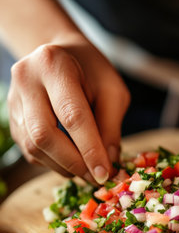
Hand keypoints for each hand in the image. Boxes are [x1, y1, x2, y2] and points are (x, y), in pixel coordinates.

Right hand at [8, 33, 129, 183]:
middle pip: (44, 135)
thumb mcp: (113, 91)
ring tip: (87, 170)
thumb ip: (111, 126)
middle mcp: (26, 81)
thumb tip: (108, 163)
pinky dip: (53, 163)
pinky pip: (30, 151)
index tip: (105, 173)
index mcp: (54, 65)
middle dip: (74, 163)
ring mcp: (14, 101)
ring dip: (63, 166)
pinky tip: (71, 161)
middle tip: (96, 177)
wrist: (62, 55)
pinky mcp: (12, 119)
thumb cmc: (92, 72)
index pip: (72, 116)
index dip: (89, 149)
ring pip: (34, 147)